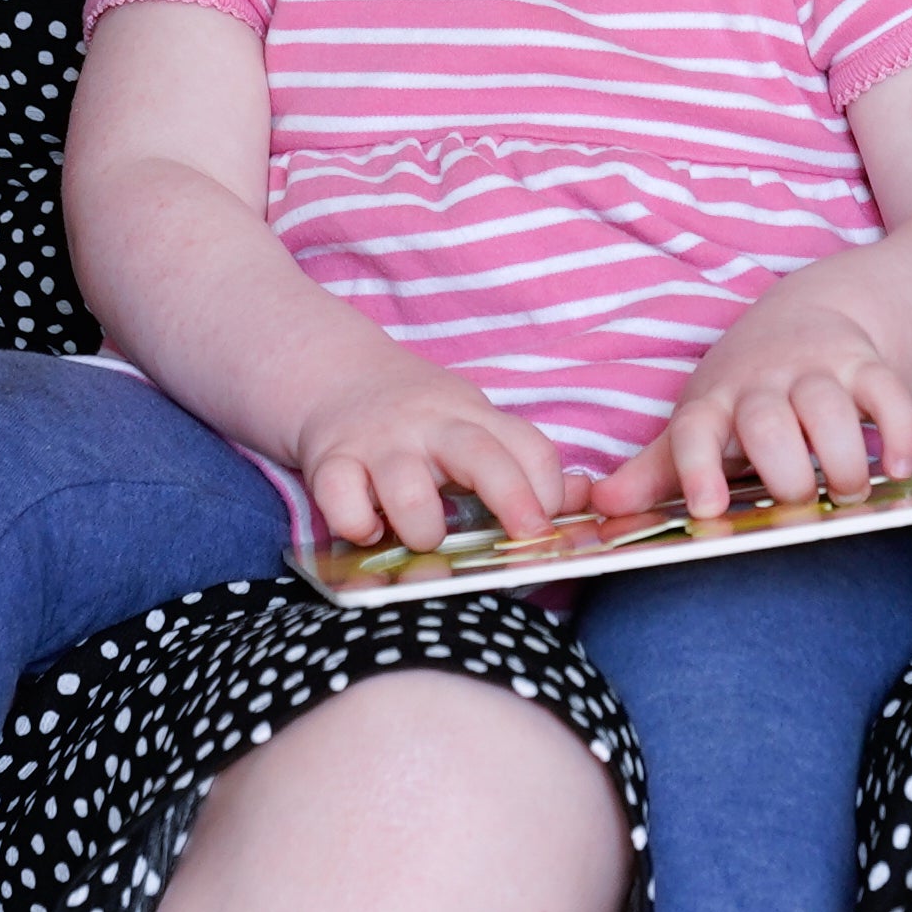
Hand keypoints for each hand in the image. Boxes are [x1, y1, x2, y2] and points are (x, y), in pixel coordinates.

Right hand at [288, 355, 585, 554]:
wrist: (334, 373)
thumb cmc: (417, 417)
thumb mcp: (474, 424)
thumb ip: (523, 462)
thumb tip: (583, 498)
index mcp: (473, 417)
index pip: (528, 446)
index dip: (549, 488)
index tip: (550, 527)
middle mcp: (430, 425)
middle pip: (481, 456)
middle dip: (512, 500)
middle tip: (527, 539)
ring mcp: (379, 443)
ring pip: (407, 490)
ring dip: (423, 526)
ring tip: (425, 537)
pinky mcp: (329, 460)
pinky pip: (341, 499)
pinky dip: (356, 523)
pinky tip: (368, 530)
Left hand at [592, 293, 911, 520]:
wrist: (802, 316)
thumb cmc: (742, 389)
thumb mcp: (698, 419)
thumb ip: (655, 469)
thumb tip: (601, 508)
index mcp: (712, 403)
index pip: (694, 432)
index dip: (697, 469)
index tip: (708, 509)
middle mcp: (760, 383)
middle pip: (767, 424)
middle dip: (785, 471)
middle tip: (799, 503)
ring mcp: (814, 369)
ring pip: (828, 409)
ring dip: (842, 459)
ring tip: (848, 493)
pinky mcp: (863, 363)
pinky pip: (886, 393)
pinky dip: (899, 432)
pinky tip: (898, 470)